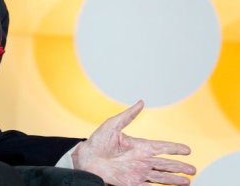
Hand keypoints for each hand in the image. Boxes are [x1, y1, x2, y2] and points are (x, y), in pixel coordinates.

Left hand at [72, 100, 195, 185]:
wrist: (85, 158)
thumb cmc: (97, 141)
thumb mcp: (112, 124)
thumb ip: (128, 115)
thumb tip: (141, 101)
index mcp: (139, 146)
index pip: (161, 147)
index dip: (175, 148)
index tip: (188, 149)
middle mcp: (141, 160)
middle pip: (165, 164)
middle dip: (180, 167)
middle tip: (193, 169)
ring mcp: (138, 172)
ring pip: (161, 177)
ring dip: (174, 179)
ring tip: (188, 181)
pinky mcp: (131, 183)